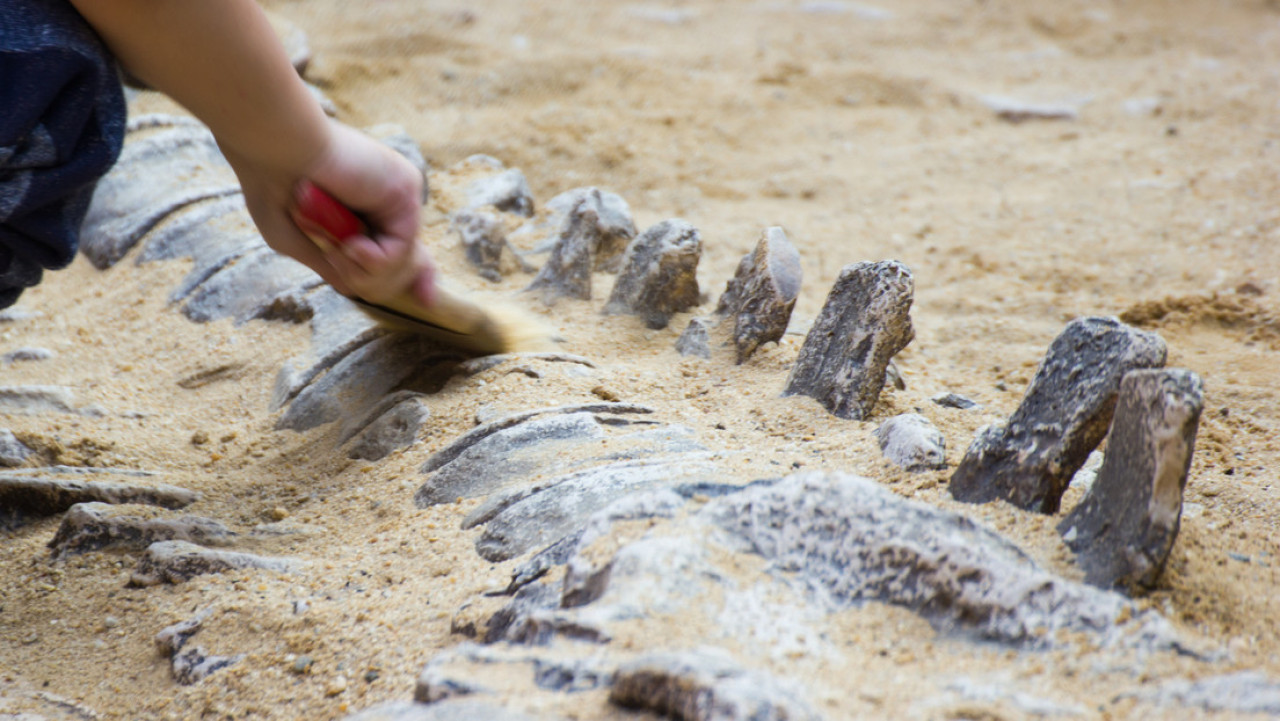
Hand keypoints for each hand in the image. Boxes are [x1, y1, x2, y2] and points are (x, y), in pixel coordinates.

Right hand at [226, 121, 434, 307]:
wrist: (271, 144)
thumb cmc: (270, 181)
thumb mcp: (293, 237)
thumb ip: (326, 262)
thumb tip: (353, 289)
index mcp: (366, 208)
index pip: (404, 248)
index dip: (418, 276)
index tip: (427, 301)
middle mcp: (389, 201)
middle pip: (408, 264)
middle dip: (371, 281)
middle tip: (338, 261)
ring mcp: (400, 195)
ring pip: (405, 263)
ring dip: (365, 272)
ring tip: (338, 250)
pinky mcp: (405, 189)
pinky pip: (402, 250)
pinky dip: (374, 260)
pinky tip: (351, 246)